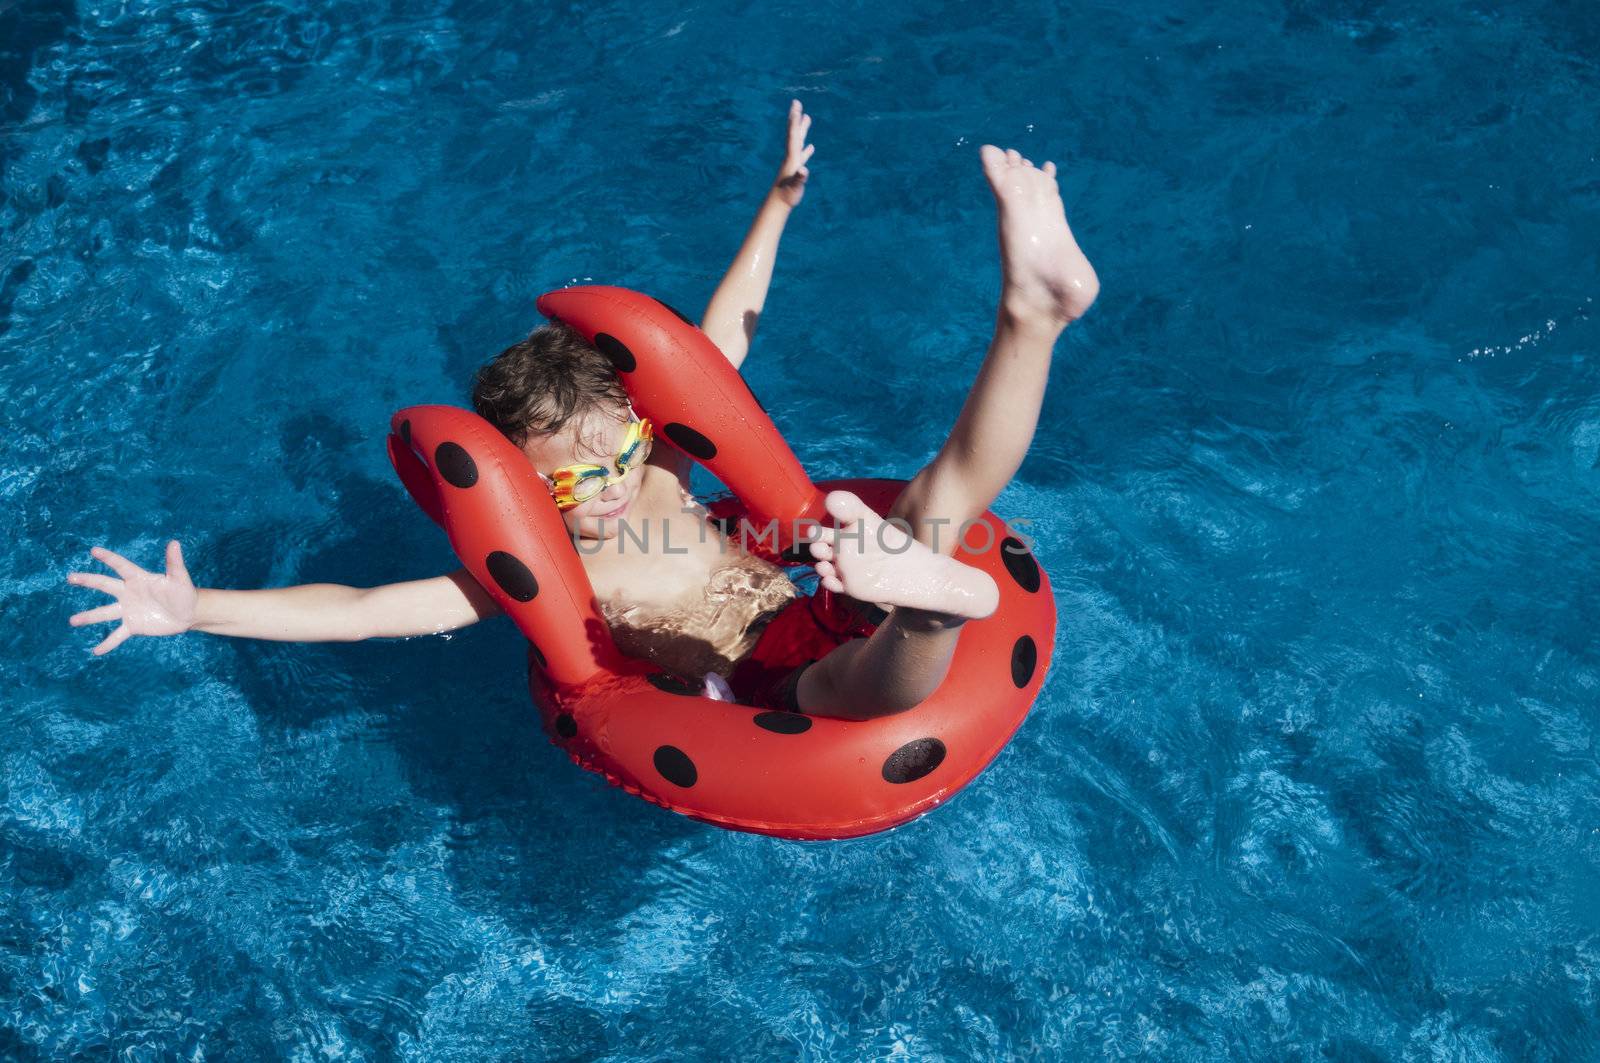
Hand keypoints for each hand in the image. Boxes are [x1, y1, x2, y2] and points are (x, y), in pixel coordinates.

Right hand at [66, 541, 197, 654]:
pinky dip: (107, 644)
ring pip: (105, 613)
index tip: (94, 551)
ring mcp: (129, 610)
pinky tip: (96, 651)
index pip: (121, 566)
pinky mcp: (133, 626)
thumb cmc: (184, 592)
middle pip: (105, 585)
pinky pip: (117, 635)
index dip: (109, 558)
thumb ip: (174, 562)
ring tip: (73, 621)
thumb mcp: (179, 578)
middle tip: (71, 577)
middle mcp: (129, 592)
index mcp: (139, 578)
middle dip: (88, 581)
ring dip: (89, 617)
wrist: (188, 614)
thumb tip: (175, 542)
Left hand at [772, 99, 814, 207]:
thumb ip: (800, 178)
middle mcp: (791, 157)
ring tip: (807, 118)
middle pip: (794, 133)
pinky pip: (802, 156)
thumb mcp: (795, 187)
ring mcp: (793, 163)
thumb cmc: (787, 196)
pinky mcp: (796, 171)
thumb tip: (804, 169)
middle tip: (796, 103)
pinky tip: (810, 147)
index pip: (793, 135)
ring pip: (799, 142)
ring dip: (802, 130)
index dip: (795, 121)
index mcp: (791, 158)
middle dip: (796, 118)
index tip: (796, 106)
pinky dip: (806, 150)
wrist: (778, 204)